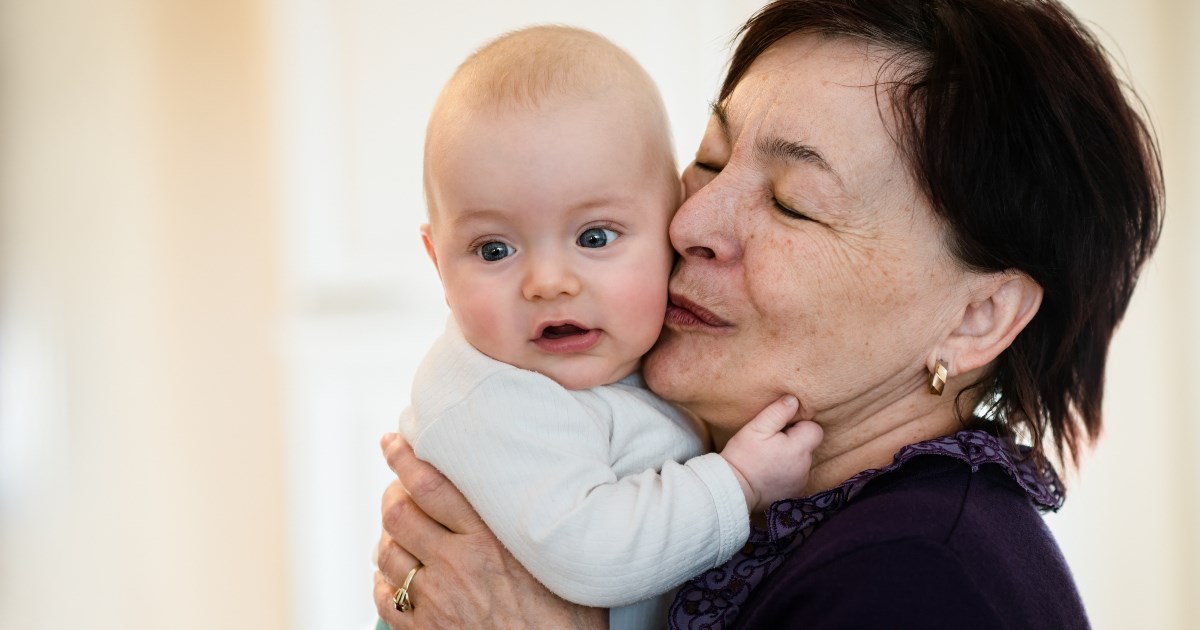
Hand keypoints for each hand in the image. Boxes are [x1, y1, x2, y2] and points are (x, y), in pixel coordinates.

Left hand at [373, 434, 606, 628]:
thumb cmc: (567, 620)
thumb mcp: (560, 558)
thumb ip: (540, 521)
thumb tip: (551, 482)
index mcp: (491, 538)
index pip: (431, 484)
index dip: (404, 457)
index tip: (393, 441)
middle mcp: (457, 564)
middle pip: (399, 512)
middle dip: (392, 493)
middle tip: (397, 486)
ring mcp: (437, 599)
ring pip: (386, 552)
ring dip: (388, 537)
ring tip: (399, 531)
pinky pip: (385, 596)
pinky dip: (384, 580)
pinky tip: (396, 575)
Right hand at [720, 395, 822, 511]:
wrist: (733, 489)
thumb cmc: (743, 456)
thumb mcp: (756, 429)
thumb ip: (777, 412)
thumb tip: (794, 400)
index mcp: (798, 448)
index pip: (815, 429)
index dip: (800, 425)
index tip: (781, 429)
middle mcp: (805, 466)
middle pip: (809, 445)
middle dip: (795, 440)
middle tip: (772, 442)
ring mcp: (801, 481)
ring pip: (803, 460)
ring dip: (792, 456)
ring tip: (770, 457)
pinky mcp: (795, 492)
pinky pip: (797, 475)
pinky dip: (788, 470)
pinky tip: (771, 470)